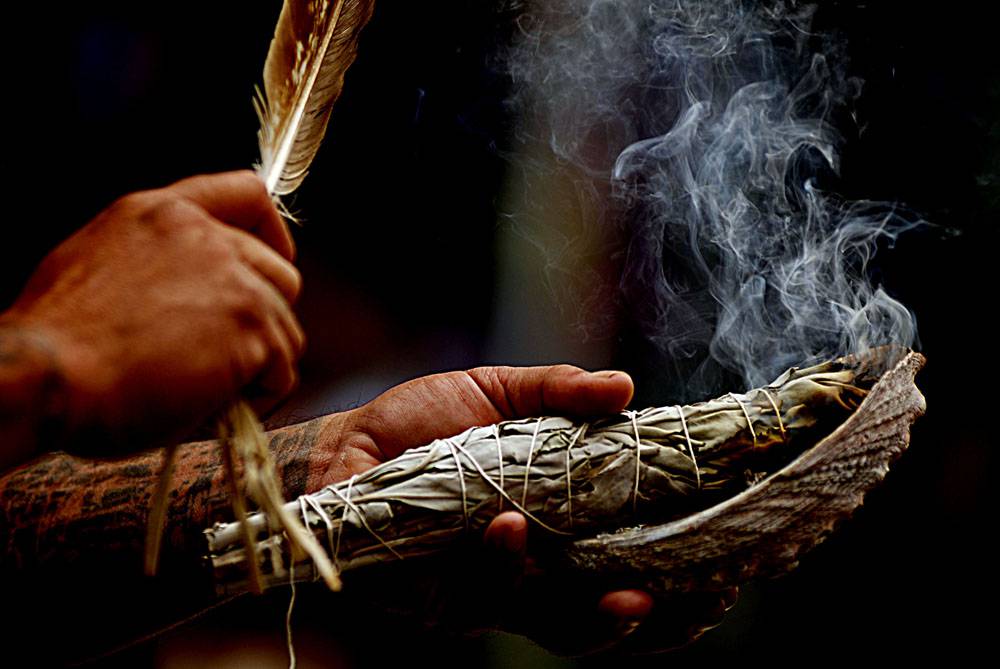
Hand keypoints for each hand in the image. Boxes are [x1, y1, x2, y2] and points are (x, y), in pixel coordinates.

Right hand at [2, 171, 303, 455]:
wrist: (44, 375)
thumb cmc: (57, 342)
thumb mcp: (94, 264)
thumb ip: (154, 262)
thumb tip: (184, 295)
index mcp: (162, 215)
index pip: (248, 195)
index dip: (272, 234)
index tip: (273, 261)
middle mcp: (205, 238)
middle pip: (281, 275)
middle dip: (263, 320)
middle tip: (224, 356)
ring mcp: (235, 280)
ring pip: (286, 329)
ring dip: (259, 366)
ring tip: (209, 391)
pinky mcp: (252, 327)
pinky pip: (284, 371)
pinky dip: (261, 397)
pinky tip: (218, 406)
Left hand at [313, 364, 729, 652]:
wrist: (346, 443)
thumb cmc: (423, 422)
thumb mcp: (496, 392)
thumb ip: (558, 393)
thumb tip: (627, 388)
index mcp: (550, 527)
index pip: (614, 568)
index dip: (661, 583)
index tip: (709, 578)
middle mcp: (521, 572)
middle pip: (584, 619)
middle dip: (621, 621)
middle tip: (653, 603)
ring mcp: (477, 592)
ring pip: (536, 620)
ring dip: (566, 601)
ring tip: (571, 560)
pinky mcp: (431, 600)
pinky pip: (475, 600)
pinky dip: (498, 567)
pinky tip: (505, 529)